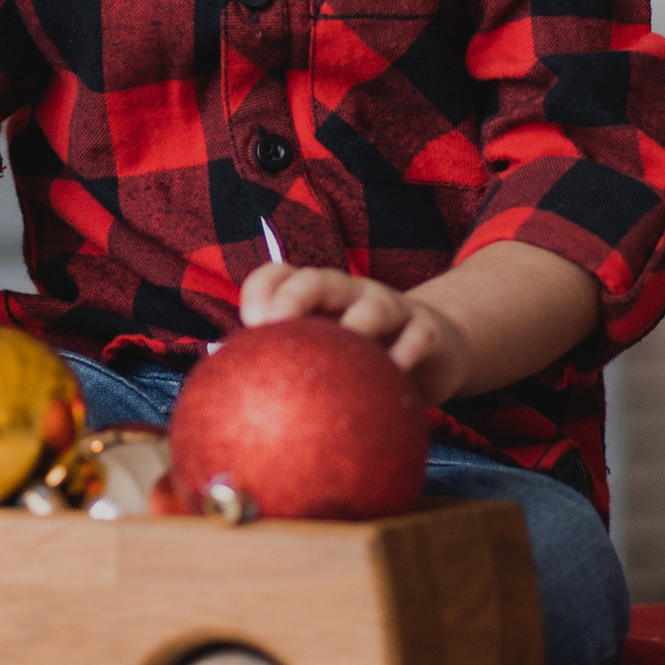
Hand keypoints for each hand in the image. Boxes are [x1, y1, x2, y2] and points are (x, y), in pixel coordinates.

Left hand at [236, 259, 471, 404]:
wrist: (437, 351)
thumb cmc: (362, 357)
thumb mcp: (326, 355)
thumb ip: (285, 365)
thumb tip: (226, 390)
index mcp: (317, 296)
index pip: (280, 275)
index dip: (261, 288)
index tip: (248, 321)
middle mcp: (350, 293)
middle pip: (320, 280)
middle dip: (295, 296)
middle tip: (275, 323)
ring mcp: (390, 307)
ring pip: (373, 304)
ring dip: (358, 322)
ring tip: (345, 343)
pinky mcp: (427, 330)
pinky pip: (418, 335)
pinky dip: (407, 351)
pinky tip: (396, 370)